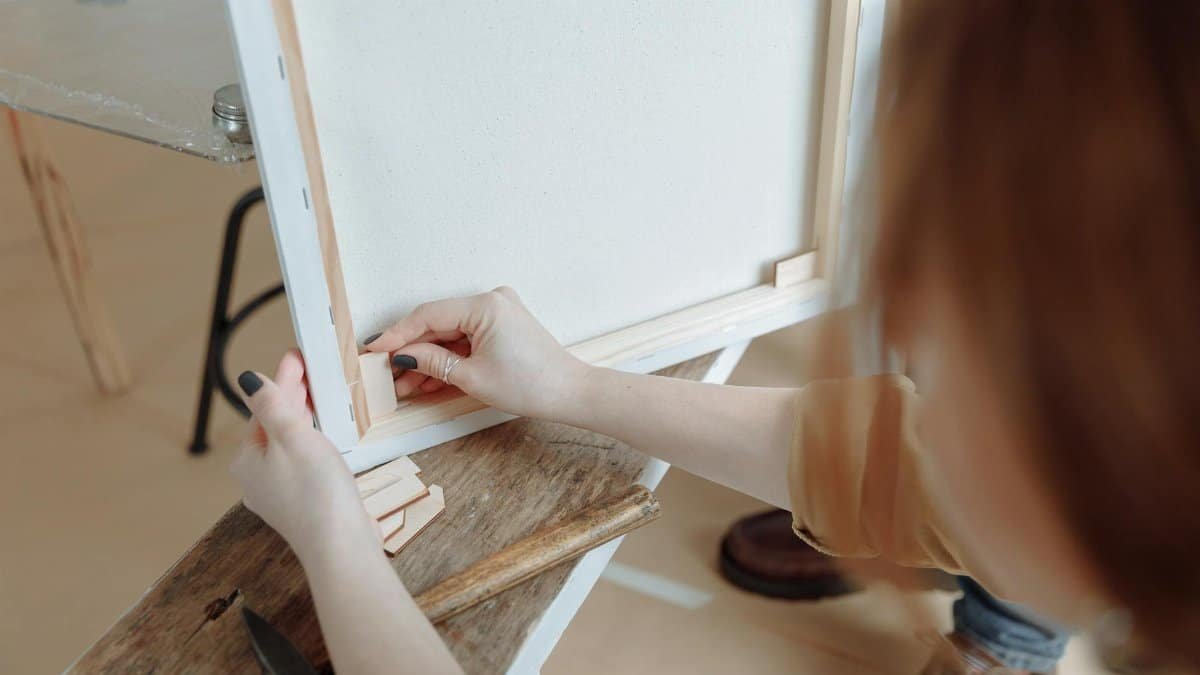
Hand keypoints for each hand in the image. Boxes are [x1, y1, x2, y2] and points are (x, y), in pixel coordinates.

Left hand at [231, 351, 379, 561]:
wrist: (340, 545)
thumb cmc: (316, 493)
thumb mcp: (292, 437)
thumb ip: (271, 405)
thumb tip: (248, 380)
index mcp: (248, 461)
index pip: (263, 409)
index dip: (282, 380)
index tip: (297, 356)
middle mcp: (258, 479)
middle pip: (274, 427)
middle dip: (292, 397)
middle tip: (311, 368)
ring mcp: (282, 495)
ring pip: (290, 446)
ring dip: (304, 418)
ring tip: (320, 395)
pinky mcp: (306, 505)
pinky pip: (304, 464)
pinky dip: (314, 443)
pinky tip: (327, 436)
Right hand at [365, 286, 588, 418]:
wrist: (568, 394)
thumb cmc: (529, 384)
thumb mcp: (471, 376)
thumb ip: (432, 361)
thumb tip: (403, 355)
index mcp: (484, 306)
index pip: (428, 315)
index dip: (398, 334)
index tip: (375, 349)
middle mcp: (491, 301)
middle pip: (438, 325)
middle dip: (413, 353)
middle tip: (388, 374)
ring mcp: (498, 313)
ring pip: (451, 335)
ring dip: (429, 359)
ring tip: (406, 385)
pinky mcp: (502, 326)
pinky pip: (467, 340)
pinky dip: (450, 358)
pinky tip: (429, 380)